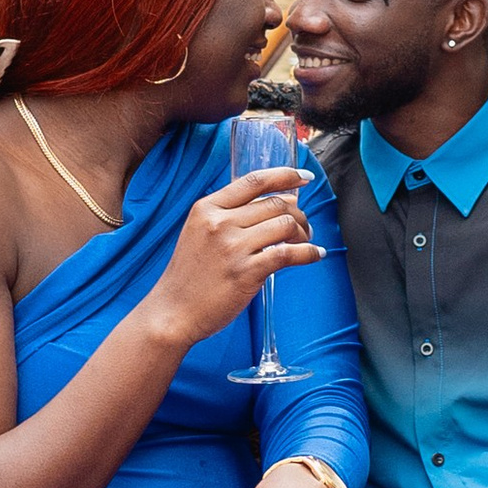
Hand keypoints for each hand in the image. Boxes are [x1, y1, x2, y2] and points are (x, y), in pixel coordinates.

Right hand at [140, 169, 321, 351]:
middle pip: (275, 204)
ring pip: (285, 225)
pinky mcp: (246, 272)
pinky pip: (289, 253)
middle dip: (298, 213)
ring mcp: (233, 247)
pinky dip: (308, 253)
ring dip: (304, 232)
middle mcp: (220, 223)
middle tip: (304, 226)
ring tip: (305, 241)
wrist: (172, 312)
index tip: (304, 177)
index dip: (285, 175)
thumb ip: (228, 216)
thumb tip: (277, 203)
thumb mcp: (198, 232)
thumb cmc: (189, 276)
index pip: (253, 181)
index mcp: (207, 208)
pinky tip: (315, 255)